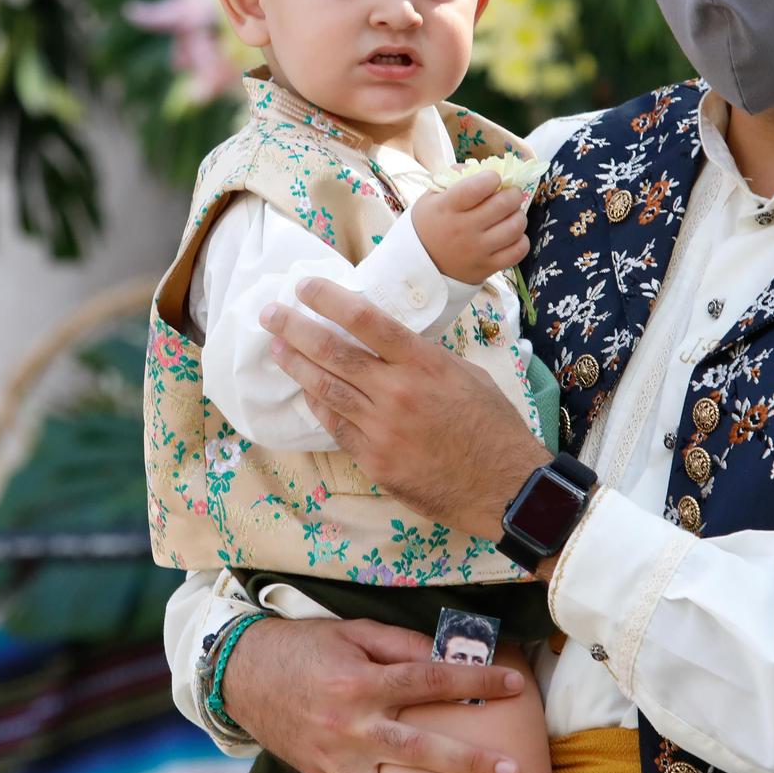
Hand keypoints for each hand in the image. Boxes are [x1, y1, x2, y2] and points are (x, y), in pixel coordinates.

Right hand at [220, 615, 525, 772]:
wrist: (242, 674)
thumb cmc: (302, 647)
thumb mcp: (351, 632)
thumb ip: (398, 643)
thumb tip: (444, 652)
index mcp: (362, 682)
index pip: (429, 680)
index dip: (474, 683)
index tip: (513, 686)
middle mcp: (351, 726)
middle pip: (420, 749)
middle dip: (468, 763)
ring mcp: (337, 759)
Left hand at [259, 277, 551, 538]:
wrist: (503, 486)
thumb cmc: (492, 425)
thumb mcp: (466, 375)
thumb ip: (423, 358)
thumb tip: (389, 346)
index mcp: (422, 363)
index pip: (365, 320)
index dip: (328, 299)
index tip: (303, 286)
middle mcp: (396, 392)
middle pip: (333, 352)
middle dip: (295, 329)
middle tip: (270, 313)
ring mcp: (381, 429)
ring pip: (325, 389)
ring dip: (296, 365)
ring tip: (275, 347)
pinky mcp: (374, 461)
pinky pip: (336, 427)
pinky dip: (318, 405)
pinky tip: (305, 390)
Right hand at [411, 170, 530, 285]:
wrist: (419, 265)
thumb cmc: (429, 224)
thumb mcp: (431, 197)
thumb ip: (455, 177)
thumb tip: (484, 167)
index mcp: (447, 207)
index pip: (478, 187)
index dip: (492, 178)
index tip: (493, 179)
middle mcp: (463, 229)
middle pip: (503, 204)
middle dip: (513, 193)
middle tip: (510, 193)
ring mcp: (477, 250)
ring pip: (515, 227)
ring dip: (518, 215)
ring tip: (512, 214)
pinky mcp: (487, 267)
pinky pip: (517, 251)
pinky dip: (521, 240)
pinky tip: (512, 235)